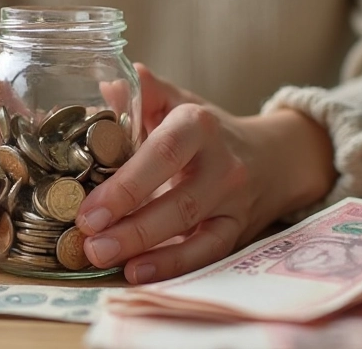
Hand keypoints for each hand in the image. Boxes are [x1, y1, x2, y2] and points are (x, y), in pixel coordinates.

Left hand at [74, 63, 335, 283]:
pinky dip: (172, 265)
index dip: (126, 184)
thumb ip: (143, 95)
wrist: (272, 157)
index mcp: (198, 124)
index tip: (89, 209)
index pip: (163, 153)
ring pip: (190, 227)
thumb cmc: (208, 130)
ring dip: (143, 247)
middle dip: (130, 224)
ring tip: (102, 257)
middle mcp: (222, 163)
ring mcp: (233, 200)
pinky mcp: (237, 230)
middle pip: (177, 199)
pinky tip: (137, 273)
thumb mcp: (178, 102)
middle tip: (89, 240)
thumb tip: (107, 88)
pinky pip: (206, 252)